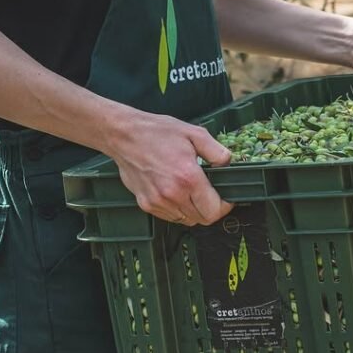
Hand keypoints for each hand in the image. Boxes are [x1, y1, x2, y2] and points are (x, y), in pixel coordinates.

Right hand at [110, 112, 233, 225]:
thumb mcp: (194, 133)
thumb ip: (217, 151)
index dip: (224, 206)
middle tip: (209, 193)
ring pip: (186, 220)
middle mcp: (173, 194)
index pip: (214, 210)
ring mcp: (158, 202)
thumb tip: (228, 164)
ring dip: (193, 210)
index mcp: (188, 178)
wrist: (124, 135)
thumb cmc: (157, 132)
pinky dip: (177, 209)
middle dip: (210, 208)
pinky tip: (175, 192)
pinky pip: (170, 217)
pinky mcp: (146, 205)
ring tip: (190, 190)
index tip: (225, 199)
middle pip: (202, 219)